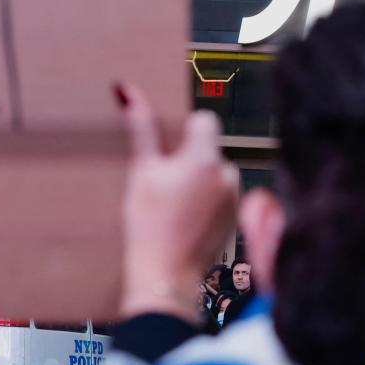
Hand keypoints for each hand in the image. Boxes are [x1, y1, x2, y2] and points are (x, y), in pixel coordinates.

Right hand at [117, 84, 237, 321]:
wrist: (167, 273)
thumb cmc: (150, 224)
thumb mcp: (141, 171)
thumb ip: (141, 129)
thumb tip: (128, 91)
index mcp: (207, 160)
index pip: (206, 120)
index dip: (185, 130)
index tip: (170, 148)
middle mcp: (228, 176)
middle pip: (210, 149)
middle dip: (190, 157)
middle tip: (166, 182)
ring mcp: (235, 198)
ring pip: (216, 173)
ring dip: (199, 179)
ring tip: (175, 203)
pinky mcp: (236, 218)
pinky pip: (222, 196)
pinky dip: (207, 200)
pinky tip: (187, 217)